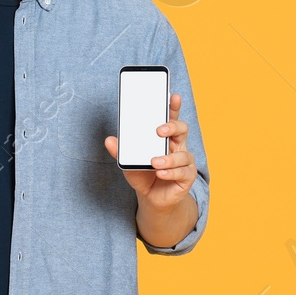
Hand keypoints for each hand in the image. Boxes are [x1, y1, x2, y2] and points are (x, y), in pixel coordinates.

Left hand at [103, 93, 194, 208]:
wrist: (152, 198)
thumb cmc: (143, 175)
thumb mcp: (129, 162)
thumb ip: (121, 151)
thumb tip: (108, 140)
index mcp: (166, 138)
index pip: (171, 118)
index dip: (173, 107)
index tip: (173, 96)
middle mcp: (178, 147)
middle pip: (182, 129)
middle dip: (172, 126)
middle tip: (159, 130)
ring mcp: (184, 162)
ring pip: (183, 155)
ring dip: (168, 158)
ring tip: (154, 162)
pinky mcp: (187, 177)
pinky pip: (183, 172)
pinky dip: (171, 172)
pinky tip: (160, 173)